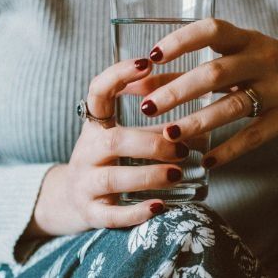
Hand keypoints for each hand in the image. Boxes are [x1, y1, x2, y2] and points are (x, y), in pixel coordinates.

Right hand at [24, 58, 190, 237]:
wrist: (71, 202)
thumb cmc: (112, 162)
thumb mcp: (127, 138)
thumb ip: (158, 127)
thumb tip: (206, 118)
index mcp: (96, 127)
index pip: (97, 93)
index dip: (118, 75)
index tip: (146, 62)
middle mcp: (86, 152)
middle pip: (113, 142)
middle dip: (150, 143)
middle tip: (182, 147)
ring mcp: (85, 184)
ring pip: (112, 178)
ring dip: (148, 175)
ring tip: (177, 174)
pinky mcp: (91, 214)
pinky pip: (111, 215)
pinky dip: (136, 212)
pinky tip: (159, 207)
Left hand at [133, 18, 277, 169]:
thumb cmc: (263, 67)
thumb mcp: (235, 59)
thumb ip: (190, 69)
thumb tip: (139, 85)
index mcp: (248, 39)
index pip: (212, 30)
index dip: (181, 41)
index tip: (152, 57)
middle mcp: (266, 60)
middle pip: (216, 73)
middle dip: (178, 91)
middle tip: (147, 107)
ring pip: (233, 107)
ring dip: (197, 122)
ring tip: (169, 135)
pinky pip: (255, 135)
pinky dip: (229, 150)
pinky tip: (207, 161)